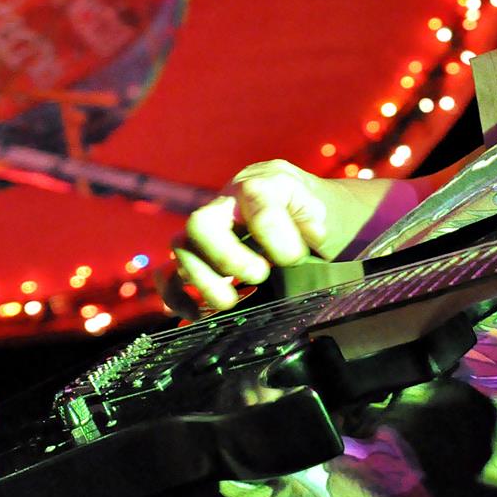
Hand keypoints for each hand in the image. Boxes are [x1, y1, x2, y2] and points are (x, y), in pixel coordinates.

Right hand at [160, 159, 347, 317]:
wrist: (311, 211)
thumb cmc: (318, 210)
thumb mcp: (326, 208)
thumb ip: (316, 219)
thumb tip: (312, 234)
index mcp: (262, 182)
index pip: (255, 202)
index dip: (275, 235)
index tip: (296, 258)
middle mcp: (228, 201)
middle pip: (201, 223)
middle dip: (226, 256)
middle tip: (259, 275)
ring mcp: (209, 227)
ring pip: (182, 248)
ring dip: (204, 280)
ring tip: (231, 300)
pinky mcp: (200, 253)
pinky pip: (171, 272)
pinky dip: (177, 294)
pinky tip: (195, 313)